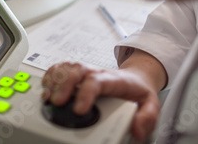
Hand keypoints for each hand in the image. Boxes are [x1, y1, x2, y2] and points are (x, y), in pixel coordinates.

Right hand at [41, 62, 159, 140]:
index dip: (86, 93)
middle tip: (57, 102)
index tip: (79, 109)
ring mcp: (87, 72)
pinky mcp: (78, 74)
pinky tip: (46, 85)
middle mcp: (98, 72)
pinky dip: (52, 74)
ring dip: (56, 80)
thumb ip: (147, 117)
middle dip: (65, 85)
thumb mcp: (151, 104)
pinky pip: (62, 68)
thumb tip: (136, 129)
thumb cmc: (138, 91)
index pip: (98, 80)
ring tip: (48, 96)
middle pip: (78, 70)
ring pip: (68, 67)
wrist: (136, 78)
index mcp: (114, 80)